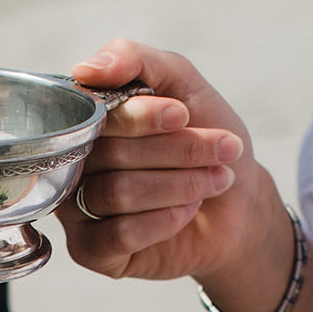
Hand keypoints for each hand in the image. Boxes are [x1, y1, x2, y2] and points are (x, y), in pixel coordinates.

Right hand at [58, 41, 292, 311]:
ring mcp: (76, 209)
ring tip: (216, 180)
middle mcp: (73, 162)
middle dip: (178, 150)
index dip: (142, 116)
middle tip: (224, 149)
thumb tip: (85, 70)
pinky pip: (117, 235)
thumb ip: (136, 60)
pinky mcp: (91, 251)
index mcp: (84, 118)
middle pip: (110, 153)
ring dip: (180, 184)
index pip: (94, 113)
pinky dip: (163, 221)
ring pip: (117, 193)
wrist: (239, 202)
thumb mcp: (182, 84)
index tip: (185, 115)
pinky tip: (188, 212)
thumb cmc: (205, 135)